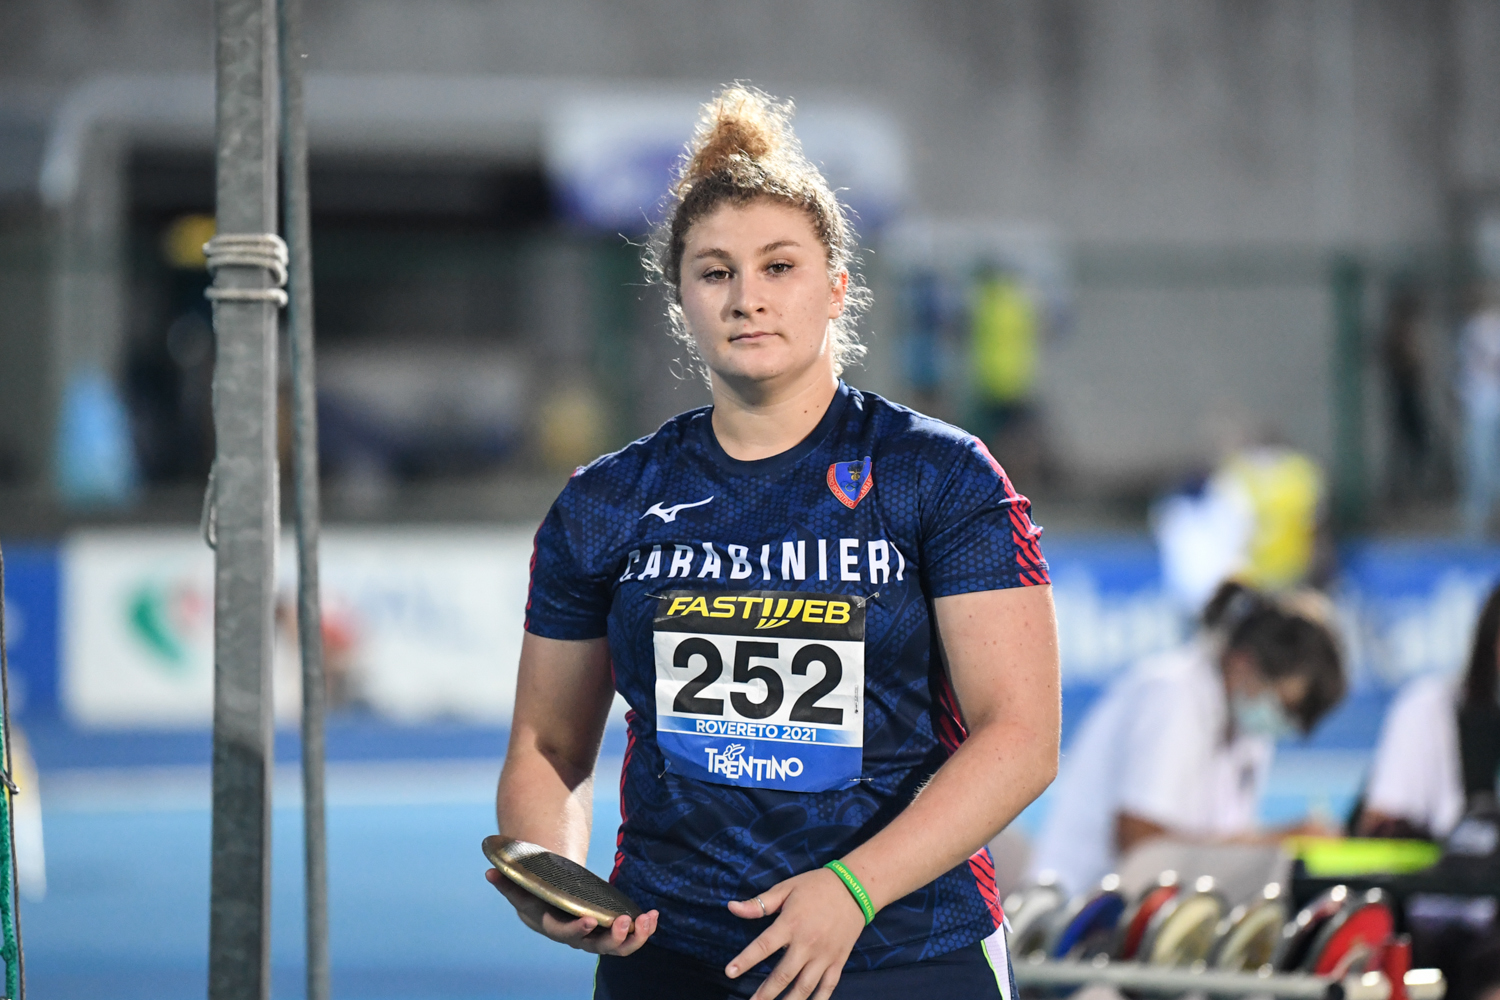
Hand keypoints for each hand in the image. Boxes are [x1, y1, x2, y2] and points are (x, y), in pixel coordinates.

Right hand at [485, 867, 658, 955]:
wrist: (552, 906)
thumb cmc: (536, 896)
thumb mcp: (522, 890)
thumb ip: (508, 883)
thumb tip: (490, 871)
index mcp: (557, 928)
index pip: (566, 934)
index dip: (578, 929)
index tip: (590, 919)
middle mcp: (579, 939)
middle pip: (598, 947)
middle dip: (614, 937)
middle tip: (625, 921)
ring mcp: (598, 938)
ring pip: (619, 947)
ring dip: (635, 937)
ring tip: (647, 919)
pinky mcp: (613, 932)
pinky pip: (631, 938)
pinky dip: (644, 929)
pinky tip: (654, 915)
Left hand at [724, 867, 866, 999]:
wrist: (854, 889)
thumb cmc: (816, 886)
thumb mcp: (786, 888)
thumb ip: (760, 903)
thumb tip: (732, 907)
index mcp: (791, 923)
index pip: (763, 946)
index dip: (745, 960)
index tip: (729, 972)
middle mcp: (807, 943)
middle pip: (783, 975)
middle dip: (765, 993)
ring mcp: (824, 955)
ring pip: (804, 987)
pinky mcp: (838, 961)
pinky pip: (827, 987)